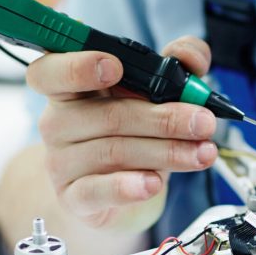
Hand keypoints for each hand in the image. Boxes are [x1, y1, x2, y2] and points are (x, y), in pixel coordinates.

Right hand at [26, 35, 217, 231]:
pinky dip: (129, 187)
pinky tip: (154, 183)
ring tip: (203, 154)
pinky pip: (97, 191)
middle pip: (109, 116)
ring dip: (167, 152)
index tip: (115, 67)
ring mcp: (61, 163)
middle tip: (204, 122)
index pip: (50, 71)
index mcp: (69, 88)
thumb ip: (174, 68)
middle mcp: (58, 123)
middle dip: (165, 118)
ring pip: (114, 152)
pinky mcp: (73, 198)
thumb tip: (192, 56)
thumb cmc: (131, 139)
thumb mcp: (153, 98)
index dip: (78, 66)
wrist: (115, 198)